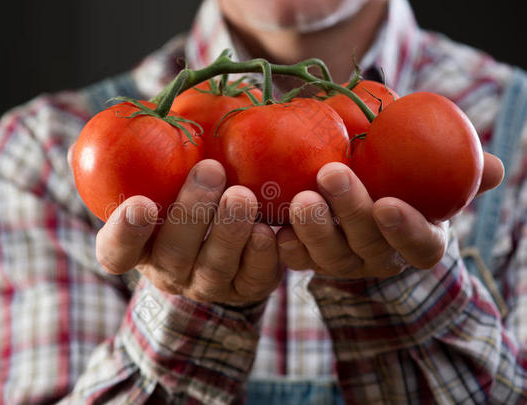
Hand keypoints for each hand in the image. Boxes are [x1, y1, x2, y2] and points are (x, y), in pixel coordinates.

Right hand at [80, 154, 281, 304]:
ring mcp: (208, 284)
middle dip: (191, 211)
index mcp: (137, 248)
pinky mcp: (247, 289)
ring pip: (215, 266)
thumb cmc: (175, 206)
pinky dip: (261, 254)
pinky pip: (254, 277)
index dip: (125, 232)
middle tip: (210, 170)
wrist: (217, 251)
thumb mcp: (146, 186)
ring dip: (229, 231)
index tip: (140, 203)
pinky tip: (268, 229)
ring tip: (243, 195)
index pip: (117, 251)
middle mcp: (170, 271)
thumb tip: (77, 149)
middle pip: (174, 253)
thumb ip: (119, 166)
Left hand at [277, 153, 503, 277]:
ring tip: (300, 198)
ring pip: (329, 256)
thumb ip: (462, 167)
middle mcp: (379, 256)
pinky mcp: (309, 258)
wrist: (359, 187)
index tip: (388, 204)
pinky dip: (285, 246)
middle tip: (330, 175)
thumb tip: (494, 167)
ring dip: (314, 229)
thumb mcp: (433, 169)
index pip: (421, 246)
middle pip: (367, 244)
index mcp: (417, 238)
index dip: (405, 230)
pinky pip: (296, 259)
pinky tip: (273, 227)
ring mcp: (342, 261)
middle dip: (349, 212)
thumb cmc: (402, 178)